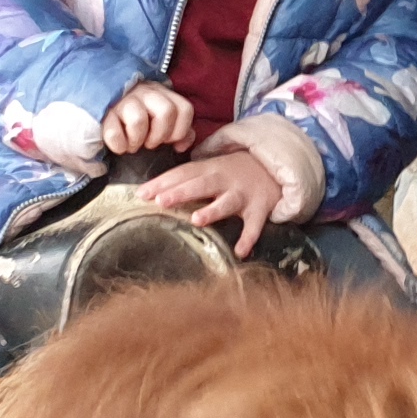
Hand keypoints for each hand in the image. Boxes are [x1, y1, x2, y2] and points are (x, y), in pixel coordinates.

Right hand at [101, 81, 195, 155]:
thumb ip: (178, 130)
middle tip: (149, 143)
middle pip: (166, 112)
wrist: (100, 106)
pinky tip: (119, 145)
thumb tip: (182, 145)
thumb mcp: (159, 118)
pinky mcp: (103, 113)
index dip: (180, 130)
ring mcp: (123, 100)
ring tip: (133, 144)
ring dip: (137, 141)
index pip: (184, 109)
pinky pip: (114, 133)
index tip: (169, 140)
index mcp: (162, 93)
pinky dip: (118, 145)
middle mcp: (144, 92)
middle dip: (160, 135)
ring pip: (138, 121)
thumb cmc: (135, 117)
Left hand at [141, 148, 284, 253]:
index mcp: (210, 168)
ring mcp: (243, 194)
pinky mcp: (260, 208)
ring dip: (212, 211)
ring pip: (226, 203)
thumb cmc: (235, 170)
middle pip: (201, 184)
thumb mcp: (212, 166)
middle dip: (181, 192)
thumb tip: (153, 191)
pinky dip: (249, 238)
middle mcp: (225, 180)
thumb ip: (188, 177)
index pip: (182, 173)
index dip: (162, 183)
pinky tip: (240, 252)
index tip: (141, 194)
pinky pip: (254, 225)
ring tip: (196, 220)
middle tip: (161, 201)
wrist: (275, 166)